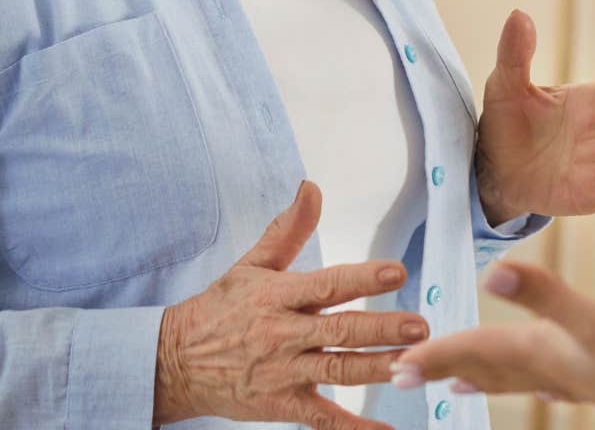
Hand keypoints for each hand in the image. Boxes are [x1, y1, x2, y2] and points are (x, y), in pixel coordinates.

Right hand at [153, 181, 427, 429]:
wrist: (175, 363)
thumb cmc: (220, 309)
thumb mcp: (250, 265)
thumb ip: (287, 230)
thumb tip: (312, 188)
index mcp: (277, 296)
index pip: (325, 285)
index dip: (361, 279)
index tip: (395, 273)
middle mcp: (282, 334)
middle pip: (339, 330)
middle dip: (382, 329)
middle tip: (419, 326)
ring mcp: (283, 372)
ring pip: (338, 370)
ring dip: (378, 368)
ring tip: (414, 364)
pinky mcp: (282, 404)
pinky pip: (323, 418)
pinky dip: (355, 428)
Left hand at [391, 262, 594, 416]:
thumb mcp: (593, 318)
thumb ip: (543, 294)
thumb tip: (492, 273)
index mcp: (539, 350)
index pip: (474, 351)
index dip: (435, 355)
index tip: (397, 365)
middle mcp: (547, 367)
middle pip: (483, 367)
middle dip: (444, 368)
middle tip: (403, 375)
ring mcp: (570, 378)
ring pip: (512, 378)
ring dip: (480, 377)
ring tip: (456, 383)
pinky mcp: (594, 381)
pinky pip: (545, 382)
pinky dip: (527, 381)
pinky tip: (535, 385)